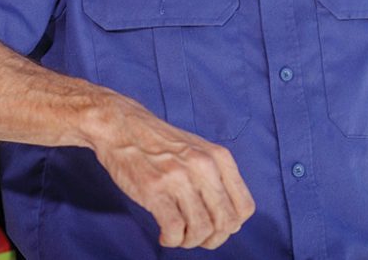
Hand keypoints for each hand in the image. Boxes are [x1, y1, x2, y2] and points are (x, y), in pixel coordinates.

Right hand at [89, 94, 255, 249]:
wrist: (122, 126)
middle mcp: (204, 166)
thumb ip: (217, 178)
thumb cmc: (160, 142)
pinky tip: (164, 234)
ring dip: (190, 241)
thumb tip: (230, 220)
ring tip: (178, 235)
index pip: (245, 207)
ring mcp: (179, 178)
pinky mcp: (155, 190)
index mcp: (219, 157)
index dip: (232, 225)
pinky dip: (172, 240)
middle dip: (213, 239)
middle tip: (195, 236)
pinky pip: (175, 230)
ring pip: (202, 230)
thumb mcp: (199, 150)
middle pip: (227, 223)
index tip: (215, 226)